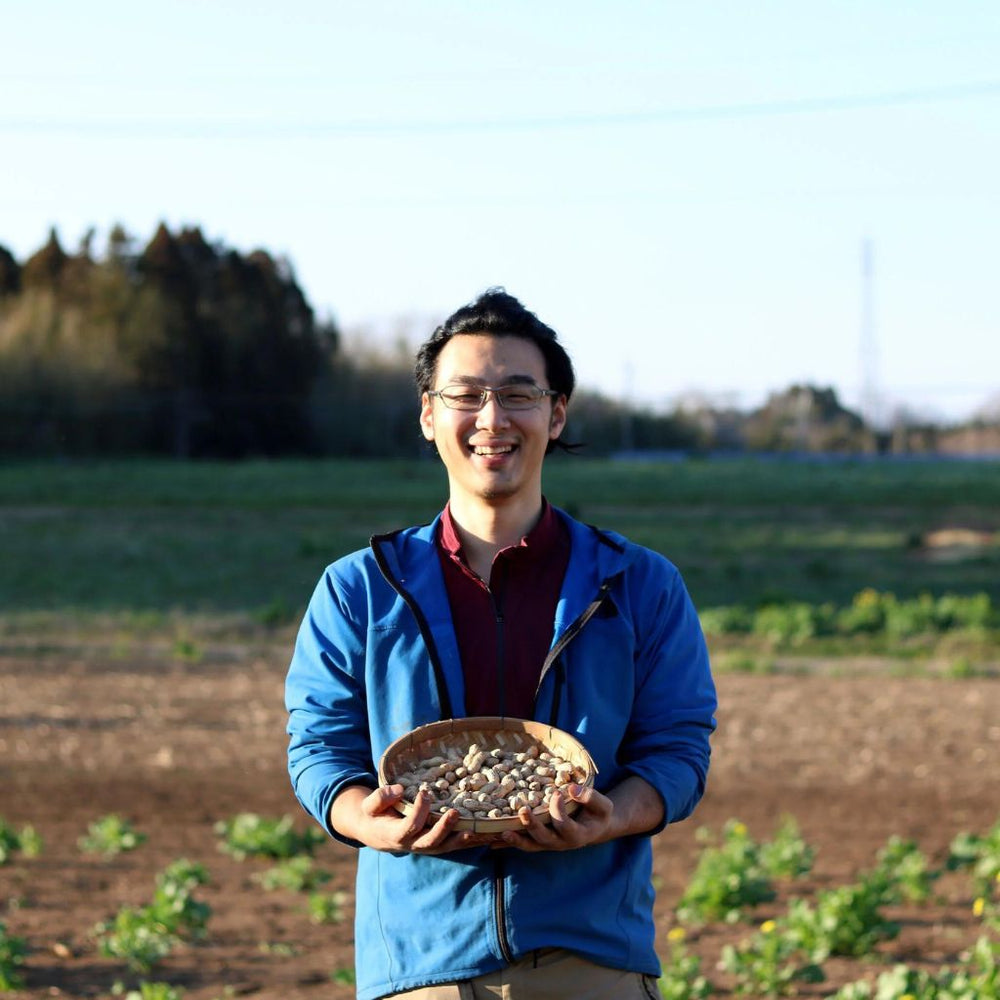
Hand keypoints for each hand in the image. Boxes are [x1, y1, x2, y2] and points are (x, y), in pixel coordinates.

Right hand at [332, 784, 500, 854]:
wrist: (374, 831)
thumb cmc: (372, 814)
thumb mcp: (369, 804)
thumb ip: (380, 797)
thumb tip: (400, 789)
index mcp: (395, 835)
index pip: (410, 826)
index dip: (419, 811)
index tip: (425, 793)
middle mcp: (412, 845)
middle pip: (431, 842)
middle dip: (444, 829)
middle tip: (456, 812)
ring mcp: (424, 846)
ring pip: (445, 847)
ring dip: (461, 840)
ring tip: (477, 830)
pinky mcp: (434, 844)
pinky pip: (452, 845)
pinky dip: (467, 841)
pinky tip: (484, 835)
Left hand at [496, 783, 615, 851]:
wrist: (595, 828)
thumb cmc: (598, 814)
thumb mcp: (602, 805)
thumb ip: (590, 797)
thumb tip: (570, 788)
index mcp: (578, 835)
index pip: (565, 825)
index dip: (559, 811)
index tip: (557, 793)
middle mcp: (561, 843)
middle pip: (544, 838)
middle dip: (532, 826)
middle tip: (523, 810)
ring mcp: (548, 844)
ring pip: (530, 845)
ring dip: (516, 839)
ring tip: (502, 831)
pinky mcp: (539, 841)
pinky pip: (523, 843)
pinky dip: (508, 842)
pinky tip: (492, 840)